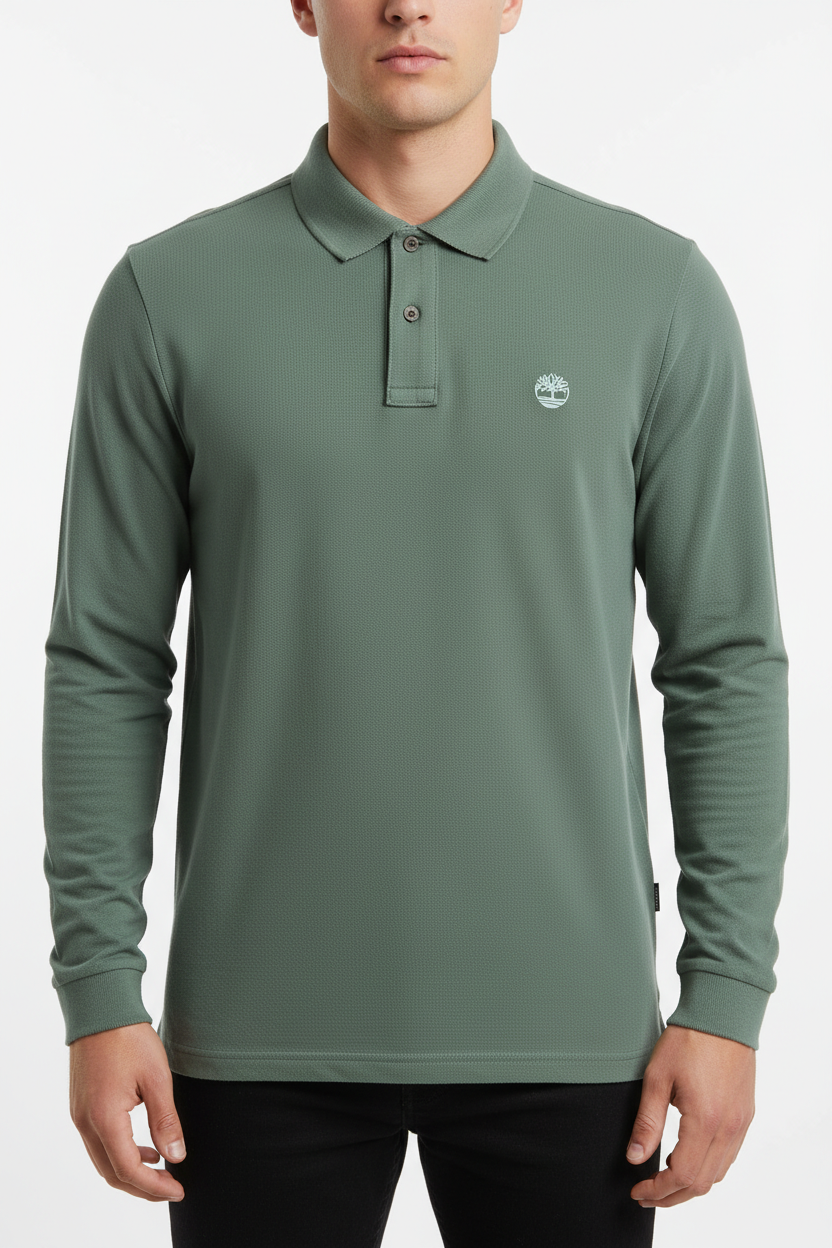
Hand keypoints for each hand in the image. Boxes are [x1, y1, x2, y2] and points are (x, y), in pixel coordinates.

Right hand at [69, 1021, 186, 1202]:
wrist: (100, 1008)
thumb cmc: (129, 1038)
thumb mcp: (157, 1078)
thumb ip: (166, 1121)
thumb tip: (176, 1156)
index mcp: (104, 1118)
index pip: (128, 1170)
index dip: (154, 1187)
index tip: (178, 1190)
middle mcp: (86, 1123)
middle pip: (112, 1173)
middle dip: (143, 1187)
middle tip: (172, 1188)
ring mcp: (80, 1115)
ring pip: (103, 1160)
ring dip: (131, 1171)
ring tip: (162, 1170)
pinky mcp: (81, 1106)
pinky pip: (98, 1143)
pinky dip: (120, 1153)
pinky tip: (144, 1148)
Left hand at [625, 1023, 755, 1208]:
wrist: (723, 1014)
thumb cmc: (688, 1039)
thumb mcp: (657, 1078)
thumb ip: (647, 1122)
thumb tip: (635, 1158)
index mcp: (705, 1121)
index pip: (682, 1175)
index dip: (658, 1190)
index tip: (638, 1190)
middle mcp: (728, 1128)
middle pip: (702, 1183)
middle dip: (671, 1196)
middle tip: (646, 1194)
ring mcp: (740, 1124)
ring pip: (718, 1174)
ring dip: (690, 1186)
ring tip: (663, 1182)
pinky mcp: (744, 1115)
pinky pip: (729, 1156)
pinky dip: (708, 1168)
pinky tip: (688, 1161)